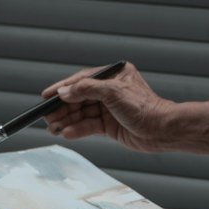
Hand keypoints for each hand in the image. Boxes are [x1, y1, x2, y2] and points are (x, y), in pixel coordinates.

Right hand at [41, 61, 171, 150]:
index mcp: (113, 75)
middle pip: (79, 98)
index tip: (45, 96)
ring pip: (82, 113)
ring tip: (53, 128)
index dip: (63, 88)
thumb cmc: (144, 108)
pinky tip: (67, 133)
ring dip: (67, 120)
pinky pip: (89, 126)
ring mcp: (110, 108)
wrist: (162, 130)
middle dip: (62, 108)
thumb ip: (86, 90)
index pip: (82, 80)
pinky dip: (78, 129)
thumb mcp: (113, 92)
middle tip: (46, 117)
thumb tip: (64, 93)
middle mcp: (110, 90)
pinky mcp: (110, 125)